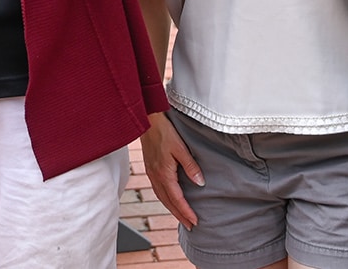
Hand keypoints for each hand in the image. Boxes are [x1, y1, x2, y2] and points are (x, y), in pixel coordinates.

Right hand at [140, 112, 201, 227]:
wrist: (147, 121)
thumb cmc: (164, 132)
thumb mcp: (181, 148)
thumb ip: (191, 166)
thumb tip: (200, 183)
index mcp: (163, 174)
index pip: (177, 199)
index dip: (186, 211)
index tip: (195, 221)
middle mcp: (156, 177)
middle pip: (168, 202)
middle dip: (179, 215)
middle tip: (190, 226)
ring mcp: (151, 173)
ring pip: (162, 197)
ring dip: (172, 209)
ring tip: (182, 217)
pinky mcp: (150, 169)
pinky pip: (158, 190)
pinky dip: (166, 199)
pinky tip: (170, 200)